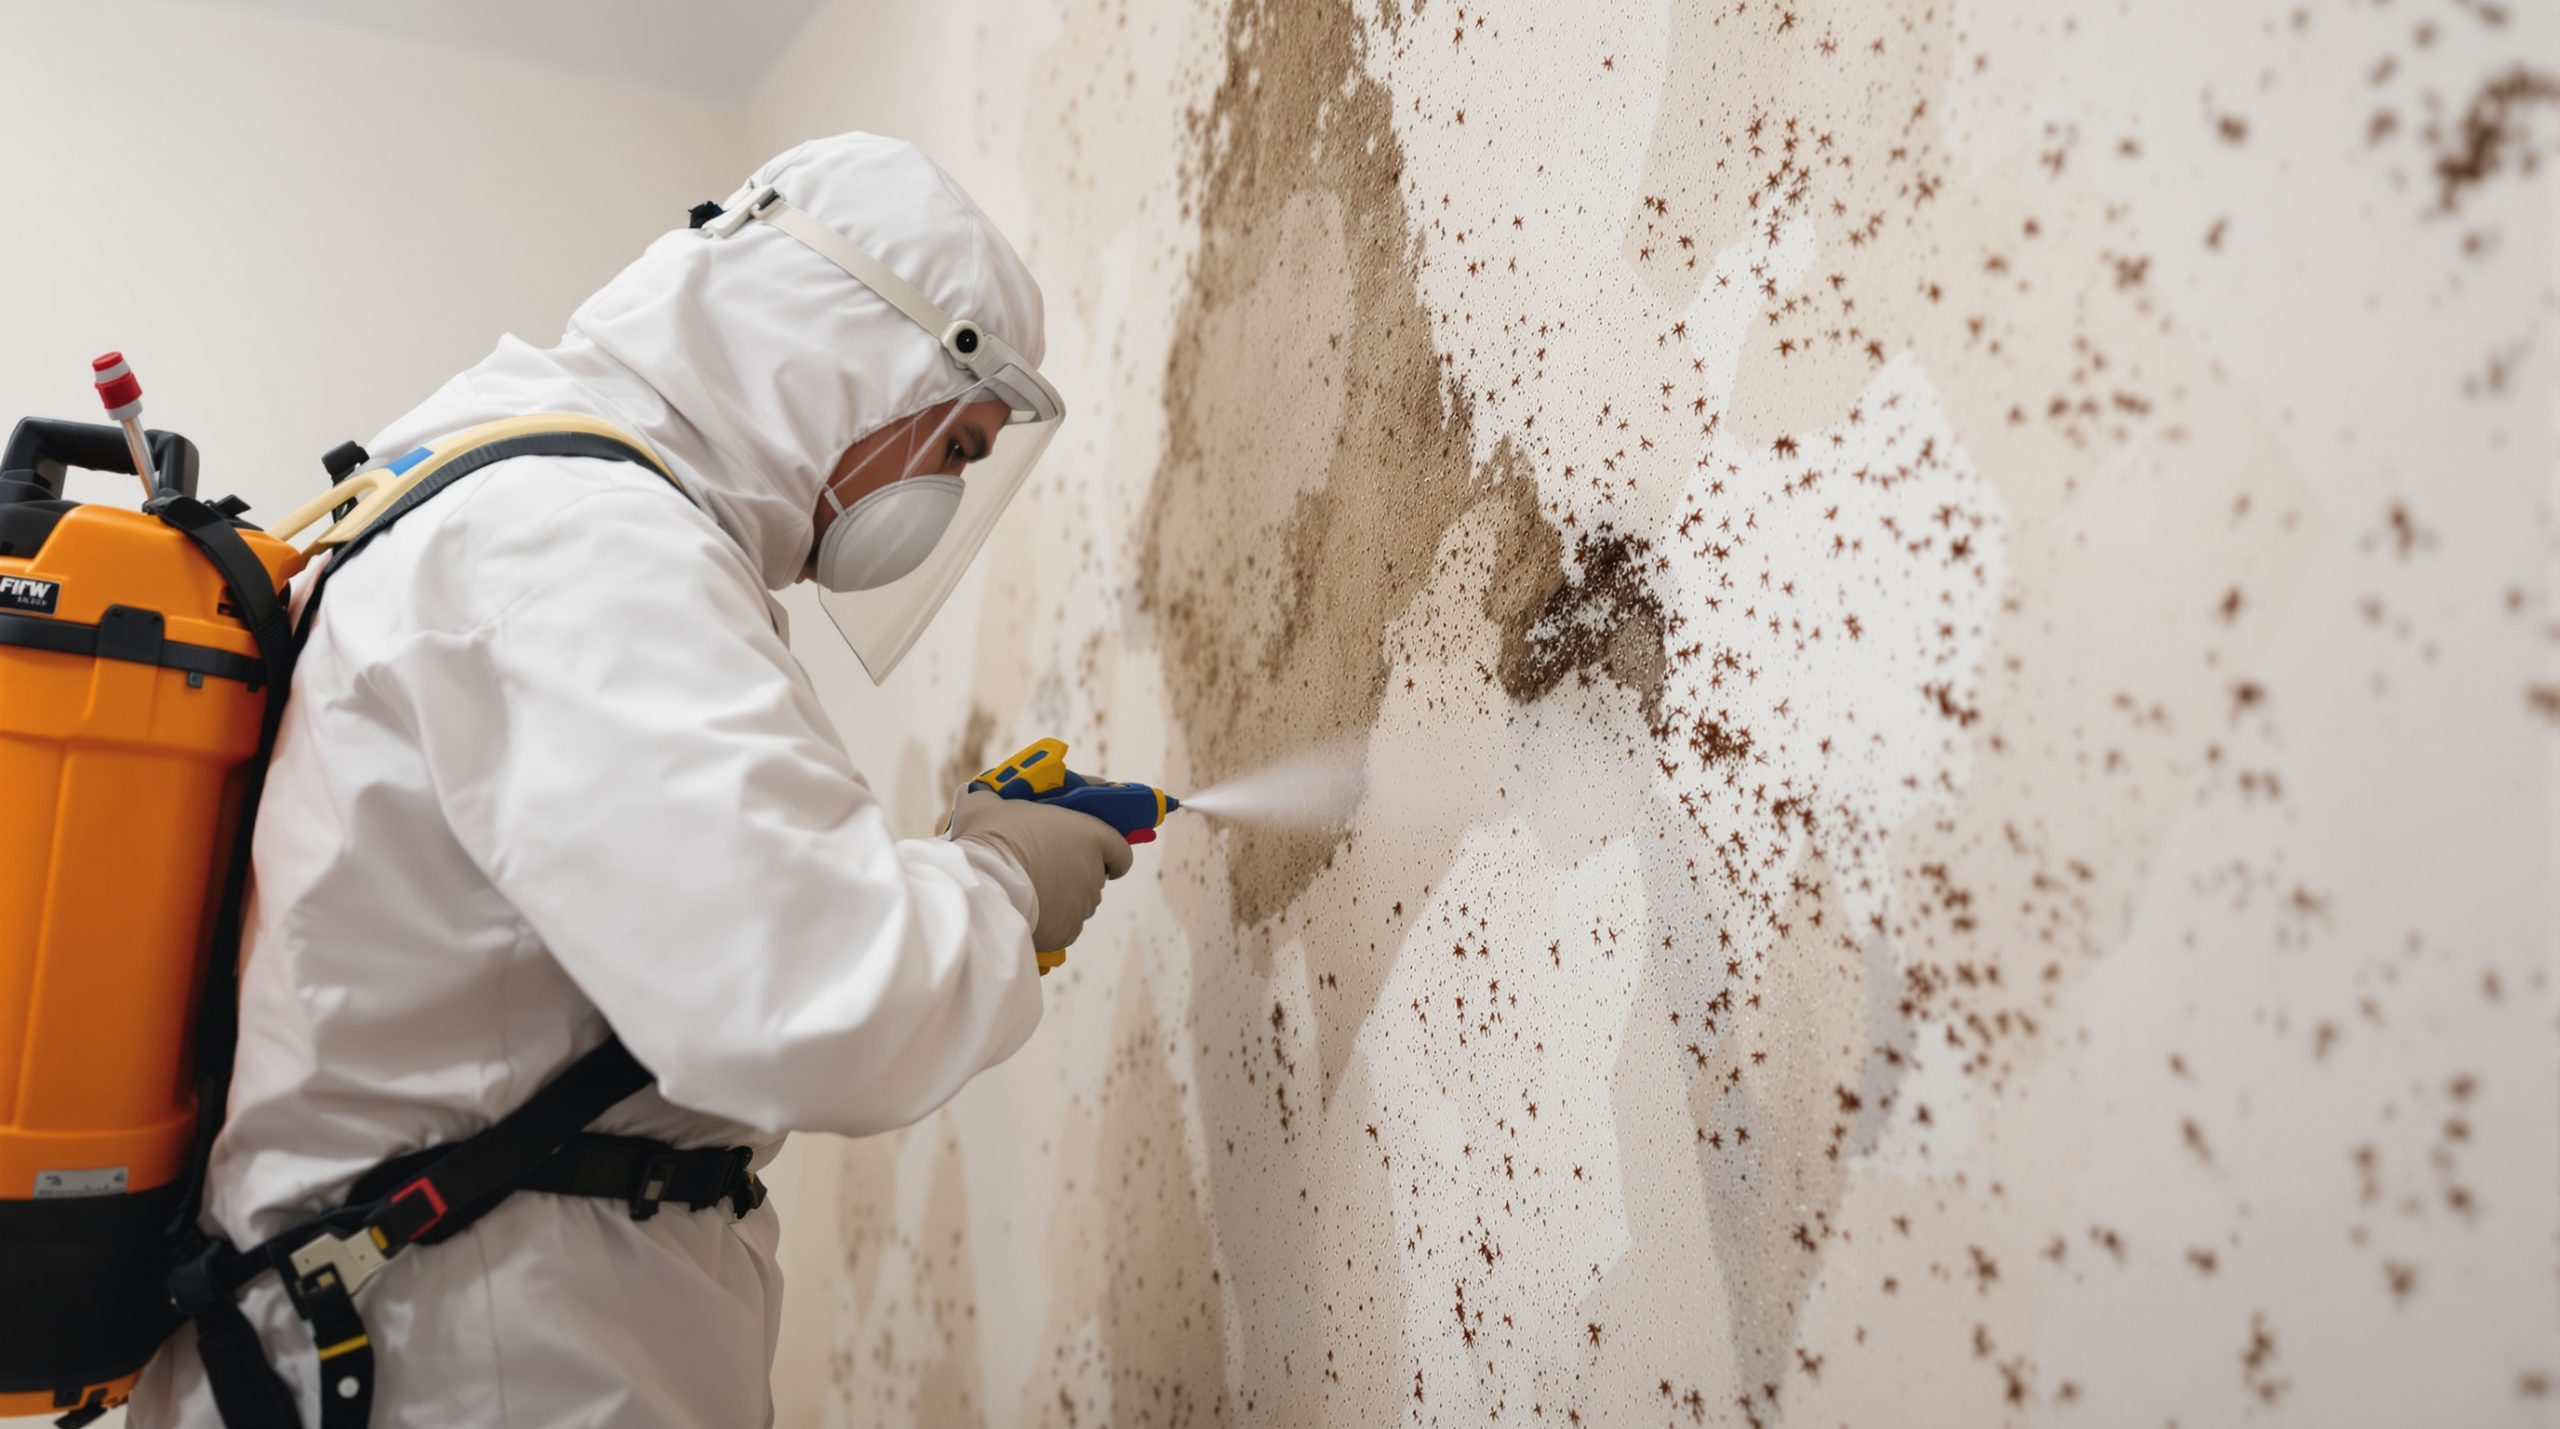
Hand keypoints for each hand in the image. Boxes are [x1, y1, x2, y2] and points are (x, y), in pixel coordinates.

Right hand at [947, 789, 1133, 951]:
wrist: (981, 883)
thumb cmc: (992, 836)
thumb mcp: (992, 803)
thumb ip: (1002, 798)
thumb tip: (985, 794)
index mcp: (1093, 836)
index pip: (1121, 851)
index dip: (1111, 855)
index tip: (1097, 855)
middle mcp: (1095, 872)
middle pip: (1095, 876)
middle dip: (1075, 872)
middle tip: (1044, 866)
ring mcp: (1082, 905)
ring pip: (1078, 903)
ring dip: (1062, 898)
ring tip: (1029, 890)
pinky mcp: (1067, 932)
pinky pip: (1063, 926)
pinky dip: (1051, 922)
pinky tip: (1027, 911)